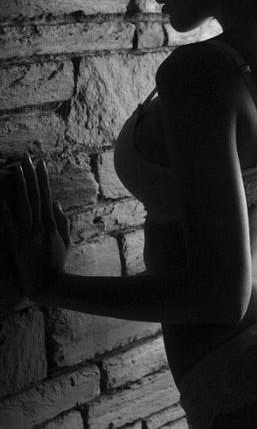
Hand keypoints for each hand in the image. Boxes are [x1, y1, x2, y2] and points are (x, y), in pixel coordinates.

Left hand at [1, 155, 69, 303]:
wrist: (51, 284)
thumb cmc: (56, 263)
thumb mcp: (64, 240)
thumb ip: (62, 220)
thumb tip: (56, 202)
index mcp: (51, 223)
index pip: (46, 195)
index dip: (43, 179)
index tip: (41, 163)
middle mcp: (41, 224)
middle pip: (36, 195)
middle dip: (31, 175)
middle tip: (27, 158)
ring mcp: (31, 233)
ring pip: (25, 204)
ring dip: (21, 186)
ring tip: (17, 170)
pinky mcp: (20, 244)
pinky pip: (12, 225)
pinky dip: (7, 212)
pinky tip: (1, 199)